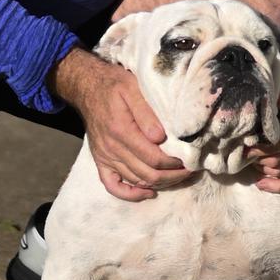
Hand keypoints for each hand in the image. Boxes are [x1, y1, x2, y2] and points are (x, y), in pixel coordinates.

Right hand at [49, 48, 193, 201]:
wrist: (88, 86)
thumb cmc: (114, 84)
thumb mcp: (133, 88)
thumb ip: (146, 112)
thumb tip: (160, 137)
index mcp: (121, 130)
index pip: (154, 158)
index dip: (175, 164)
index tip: (190, 159)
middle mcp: (112, 148)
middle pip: (148, 174)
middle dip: (172, 176)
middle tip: (190, 170)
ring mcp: (105, 156)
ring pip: (136, 181)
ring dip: (159, 183)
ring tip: (177, 175)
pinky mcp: (100, 160)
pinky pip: (112, 186)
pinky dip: (130, 194)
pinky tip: (148, 192)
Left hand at [249, 73, 279, 192]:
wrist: (276, 84)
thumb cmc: (269, 82)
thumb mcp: (271, 80)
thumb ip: (273, 90)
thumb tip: (278, 104)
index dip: (267, 147)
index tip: (246, 146)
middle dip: (261, 158)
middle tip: (242, 151)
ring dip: (265, 168)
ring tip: (248, 158)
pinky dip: (279, 184)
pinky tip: (261, 184)